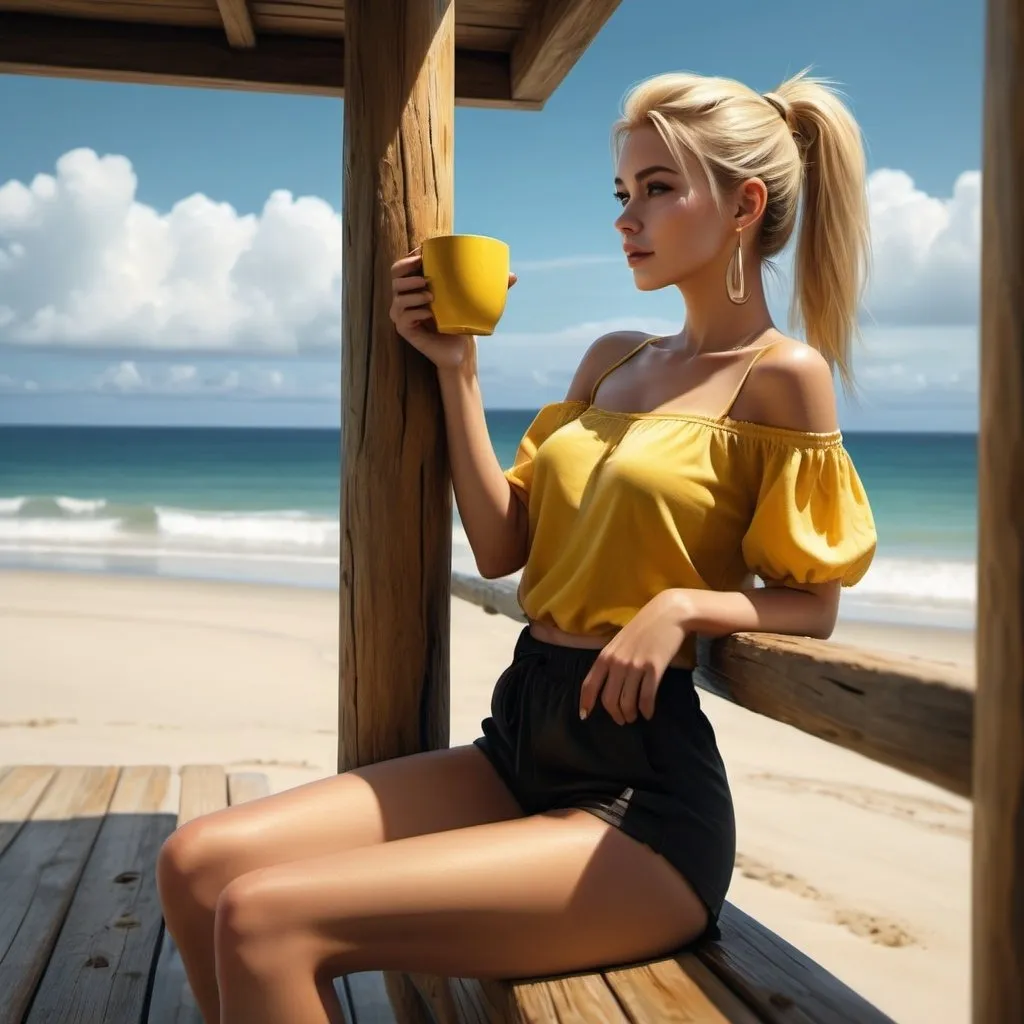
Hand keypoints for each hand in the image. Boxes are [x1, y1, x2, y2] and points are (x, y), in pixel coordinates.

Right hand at [389, 248, 516, 369]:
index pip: (406, 264)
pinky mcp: (404, 328)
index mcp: (418, 285)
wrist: (460, 351)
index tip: (423, 252)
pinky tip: (427, 312)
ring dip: (412, 291)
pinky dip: (413, 311)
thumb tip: (513, 276)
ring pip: (398, 295)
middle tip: (424, 271)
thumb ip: (491, 287)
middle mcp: (407, 296)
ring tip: (431, 295)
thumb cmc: (464, 323)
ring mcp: (403, 312)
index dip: (411, 255)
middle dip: (406, 269)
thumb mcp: (474, 301)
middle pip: (395, 275)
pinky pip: (402, 315)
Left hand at [578, 590, 691, 724]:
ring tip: (634, 716)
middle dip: (614, 714)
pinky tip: (648, 713)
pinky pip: (646, 697)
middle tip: (621, 719)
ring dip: (630, 714)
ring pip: (627, 702)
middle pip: (609, 699)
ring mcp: (635, 666)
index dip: (586, 703)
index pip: (589, 685)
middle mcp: (617, 663)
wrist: (668, 613)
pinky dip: (646, 710)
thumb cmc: (643, 627)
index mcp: (605, 656)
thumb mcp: (619, 641)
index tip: (585, 716)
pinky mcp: (654, 668)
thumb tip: (606, 683)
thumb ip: (611, 660)